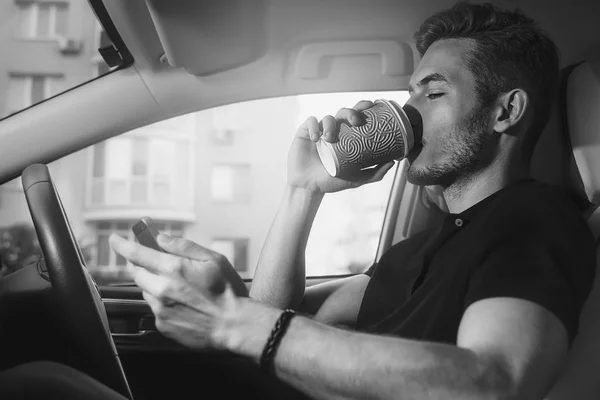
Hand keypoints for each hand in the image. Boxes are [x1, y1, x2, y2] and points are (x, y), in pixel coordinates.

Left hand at [109, 234, 244, 349]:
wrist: (234, 325)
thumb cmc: (227, 291)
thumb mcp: (213, 259)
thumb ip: (183, 246)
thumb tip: (161, 238)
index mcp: (174, 268)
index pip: (137, 253)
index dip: (122, 244)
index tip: (114, 240)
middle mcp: (162, 288)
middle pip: (136, 272)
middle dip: (142, 264)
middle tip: (157, 263)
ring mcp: (160, 308)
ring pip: (146, 290)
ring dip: (154, 284)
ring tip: (180, 287)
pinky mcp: (162, 324)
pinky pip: (154, 308)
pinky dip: (162, 302)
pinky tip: (183, 303)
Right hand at [287, 100, 395, 193]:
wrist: (309, 188)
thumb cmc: (331, 181)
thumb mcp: (356, 179)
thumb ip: (374, 174)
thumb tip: (394, 162)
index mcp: (347, 136)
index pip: (356, 116)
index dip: (364, 107)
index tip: (372, 106)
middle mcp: (334, 131)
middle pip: (344, 112)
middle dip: (351, 112)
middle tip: (355, 121)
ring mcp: (320, 131)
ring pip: (327, 117)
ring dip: (330, 124)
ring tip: (330, 138)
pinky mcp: (304, 132)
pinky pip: (310, 122)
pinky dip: (314, 127)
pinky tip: (315, 137)